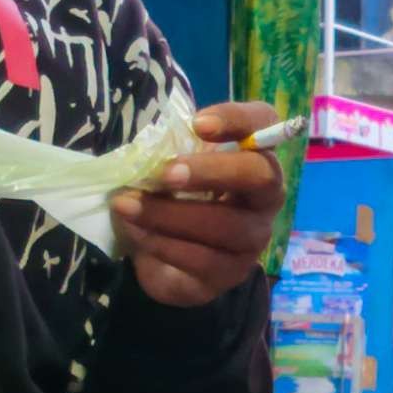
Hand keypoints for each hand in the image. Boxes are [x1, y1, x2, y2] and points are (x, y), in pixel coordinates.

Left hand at [112, 101, 286, 306]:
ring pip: (226, 225)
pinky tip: (136, 231)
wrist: (165, 260)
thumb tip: (145, 154)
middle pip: (260, 176)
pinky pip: (201, 259)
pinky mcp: (231, 273)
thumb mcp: (170, 168)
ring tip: (127, 205)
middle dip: (211, 172)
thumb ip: (168, 153)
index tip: (198, 124)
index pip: (265, 123)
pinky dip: (162, 243)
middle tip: (165, 173)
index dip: (238, 120)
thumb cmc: (173, 200)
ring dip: (170, 214)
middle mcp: (265, 196)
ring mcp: (253, 238)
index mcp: (252, 156)